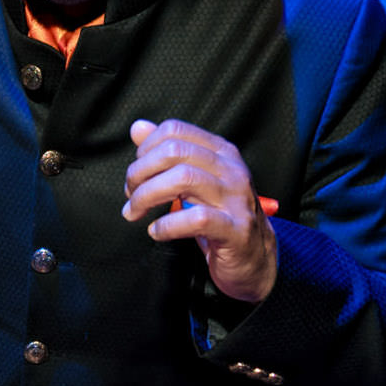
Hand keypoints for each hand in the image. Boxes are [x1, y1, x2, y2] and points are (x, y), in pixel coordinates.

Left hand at [121, 118, 278, 303]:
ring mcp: (237, 199)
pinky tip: (156, 231)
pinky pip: (196, 218)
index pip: (175, 130)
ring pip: (183, 178)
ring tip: (136, 211)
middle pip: (174, 151)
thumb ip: (166, 153)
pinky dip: (167, 225)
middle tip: (131, 195)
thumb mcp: (194, 180)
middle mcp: (231, 169)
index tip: (137, 174)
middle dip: (140, 173)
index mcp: (221, 153)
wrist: (254, 257)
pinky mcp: (236, 230)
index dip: (145, 149)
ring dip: (147, 196)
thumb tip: (138, 128)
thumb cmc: (220, 217)